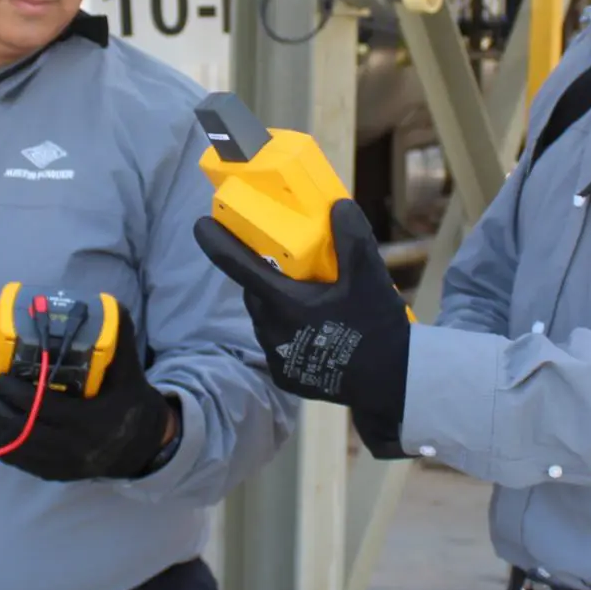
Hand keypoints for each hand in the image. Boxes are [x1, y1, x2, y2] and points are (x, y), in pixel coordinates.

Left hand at [0, 302, 178, 481]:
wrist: (144, 447)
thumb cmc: (132, 404)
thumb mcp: (130, 372)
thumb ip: (118, 338)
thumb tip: (104, 301)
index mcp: (90, 422)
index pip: (40, 409)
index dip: (13, 393)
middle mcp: (72, 449)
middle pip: (18, 430)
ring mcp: (60, 465)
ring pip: (12, 448)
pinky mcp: (52, 474)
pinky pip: (16, 461)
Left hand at [191, 199, 409, 425]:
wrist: (390, 383)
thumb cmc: (376, 326)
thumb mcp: (369, 276)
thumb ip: (351, 238)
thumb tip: (337, 206)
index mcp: (284, 302)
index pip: (238, 266)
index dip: (217, 243)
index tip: (200, 225)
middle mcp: (271, 330)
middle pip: (256, 291)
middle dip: (267, 276)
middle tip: (297, 268)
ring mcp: (276, 357)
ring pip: (266, 318)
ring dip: (279, 305)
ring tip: (314, 301)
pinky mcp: (285, 377)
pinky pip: (278, 344)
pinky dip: (289, 331)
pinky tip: (318, 330)